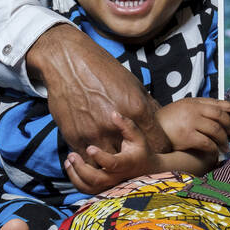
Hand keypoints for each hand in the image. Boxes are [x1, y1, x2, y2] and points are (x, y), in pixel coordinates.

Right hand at [27, 24, 170, 158]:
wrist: (68, 63)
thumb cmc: (103, 70)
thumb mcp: (133, 84)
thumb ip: (148, 106)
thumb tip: (160, 122)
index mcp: (136, 109)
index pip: (159, 143)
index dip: (160, 146)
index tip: (156, 145)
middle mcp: (116, 125)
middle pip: (137, 158)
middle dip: (139, 158)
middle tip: (137, 153)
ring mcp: (95, 134)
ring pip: (112, 166)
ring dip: (116, 163)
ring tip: (117, 156)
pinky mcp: (75, 139)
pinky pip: (90, 162)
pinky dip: (96, 161)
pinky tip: (98, 152)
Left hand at [63, 111, 161, 193]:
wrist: (146, 170)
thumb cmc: (139, 150)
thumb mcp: (137, 136)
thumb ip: (126, 125)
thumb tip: (113, 113)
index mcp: (127, 163)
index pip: (112, 164)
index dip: (100, 157)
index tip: (89, 147)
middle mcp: (118, 177)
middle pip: (97, 179)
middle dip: (81, 168)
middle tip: (72, 155)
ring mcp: (110, 185)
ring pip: (89, 188)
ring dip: (75, 175)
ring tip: (69, 160)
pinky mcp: (103, 188)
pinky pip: (86, 190)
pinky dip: (75, 180)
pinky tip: (70, 167)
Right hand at [156, 98, 229, 155]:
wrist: (148, 133)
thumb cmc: (165, 123)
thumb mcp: (180, 109)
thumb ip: (196, 109)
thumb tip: (216, 116)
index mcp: (192, 102)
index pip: (216, 102)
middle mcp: (192, 109)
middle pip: (219, 116)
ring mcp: (190, 122)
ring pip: (216, 130)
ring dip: (224, 140)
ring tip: (227, 147)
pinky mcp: (187, 136)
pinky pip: (207, 143)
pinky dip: (214, 149)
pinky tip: (216, 153)